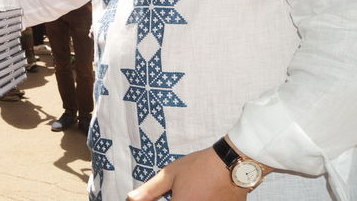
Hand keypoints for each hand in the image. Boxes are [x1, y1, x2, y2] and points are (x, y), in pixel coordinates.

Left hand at [127, 147, 245, 200]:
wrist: (232, 164)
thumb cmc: (200, 167)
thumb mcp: (170, 175)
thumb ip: (149, 191)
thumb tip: (130, 199)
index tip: (169, 195)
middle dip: (176, 199)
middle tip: (181, 191)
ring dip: (188, 199)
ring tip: (194, 189)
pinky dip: (201, 199)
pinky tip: (204, 192)